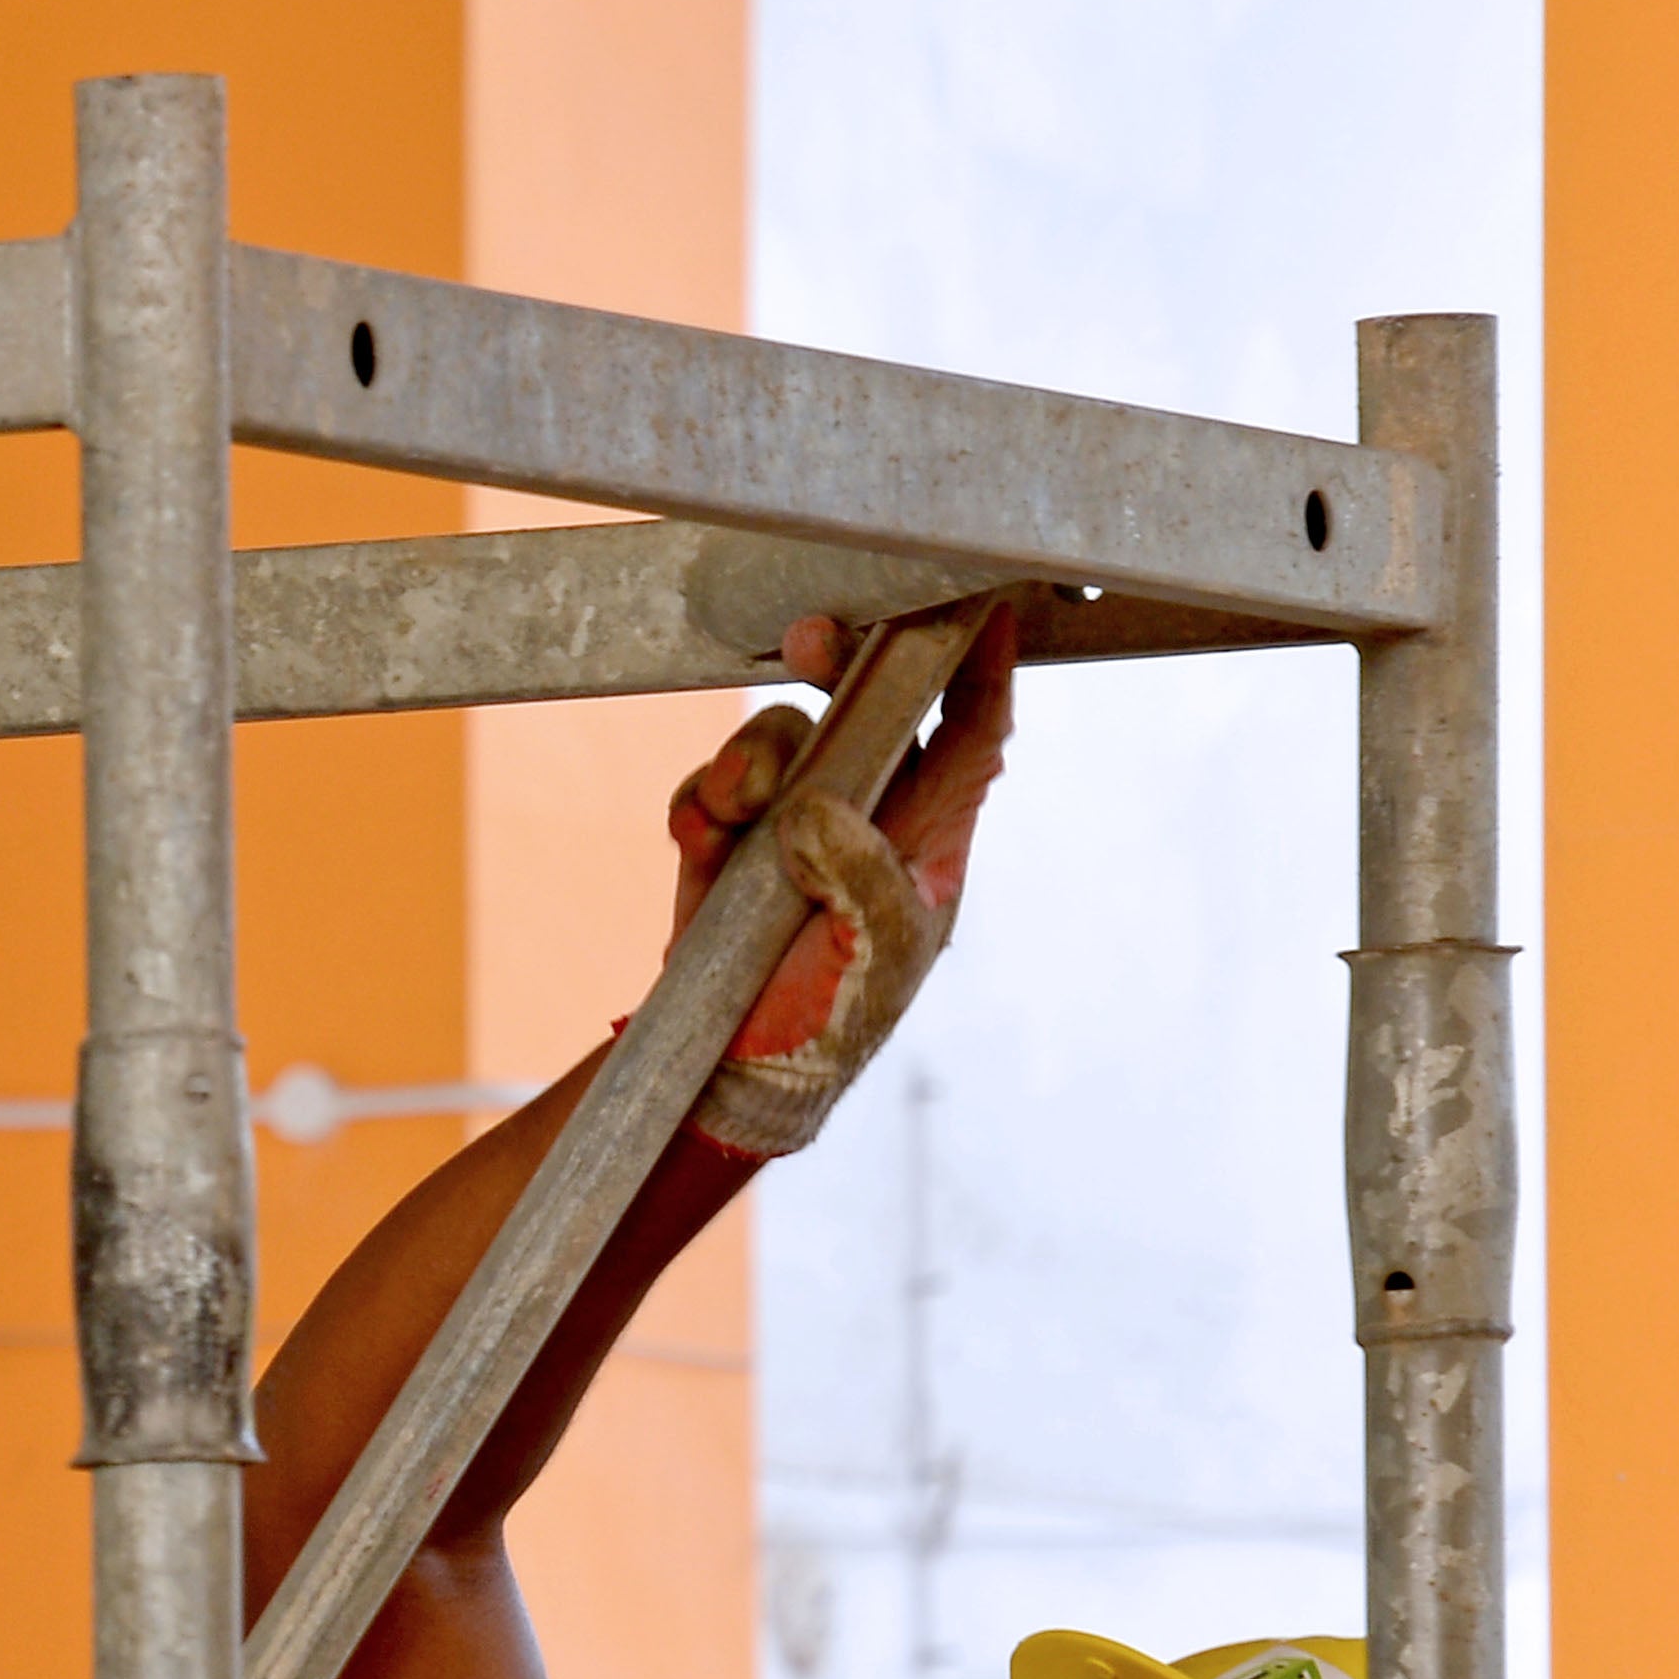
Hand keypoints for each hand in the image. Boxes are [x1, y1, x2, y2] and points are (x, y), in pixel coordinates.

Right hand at [662, 597, 1023, 1156]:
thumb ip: (861, 876)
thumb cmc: (831, 1022)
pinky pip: (708, 786)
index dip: (983, 667)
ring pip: (777, 739)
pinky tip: (695, 842)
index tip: (979, 604)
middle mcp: (867, 816)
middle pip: (867, 708)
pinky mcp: (724, 843)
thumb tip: (817, 804)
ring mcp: (791, 825)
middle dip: (841, 664)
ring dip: (747, 759)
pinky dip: (696, 804)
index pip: (975, 734)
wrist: (732, 1075)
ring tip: (728, 816)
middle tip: (810, 639)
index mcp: (930, 838)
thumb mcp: (874, 955)